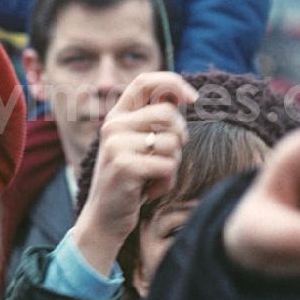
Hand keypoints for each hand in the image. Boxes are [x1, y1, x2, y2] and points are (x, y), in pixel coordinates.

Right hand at [72, 72, 197, 275]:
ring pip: (172, 143)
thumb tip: (185, 96)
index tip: (194, 100)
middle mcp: (113, 125)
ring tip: (153, 177)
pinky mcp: (124, 167)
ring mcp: (116, 145)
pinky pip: (167, 166)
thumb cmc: (130, 180)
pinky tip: (149, 190)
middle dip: (180, 138)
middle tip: (165, 158)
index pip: (145, 82)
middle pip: (168, 114)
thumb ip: (154, 121)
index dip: (174, 83)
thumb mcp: (138, 145)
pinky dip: (166, 182)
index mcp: (117, 116)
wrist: (105, 218)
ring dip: (172, 165)